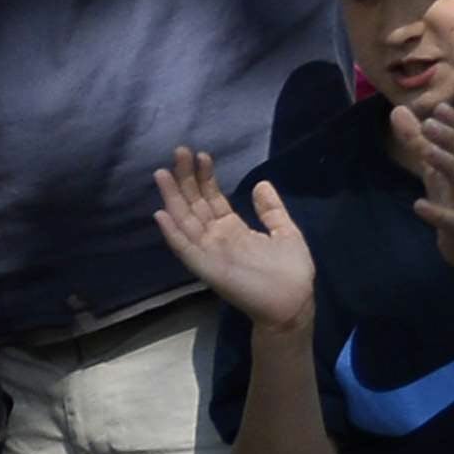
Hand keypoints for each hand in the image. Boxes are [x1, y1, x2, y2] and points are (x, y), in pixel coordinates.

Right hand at [152, 149, 319, 332]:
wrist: (292, 303)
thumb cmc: (291, 272)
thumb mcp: (286, 232)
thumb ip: (271, 210)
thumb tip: (260, 184)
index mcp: (232, 230)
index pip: (212, 199)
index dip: (205, 178)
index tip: (201, 155)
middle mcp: (216, 239)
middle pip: (194, 205)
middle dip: (186, 179)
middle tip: (179, 151)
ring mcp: (209, 253)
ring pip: (185, 221)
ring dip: (173, 198)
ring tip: (163, 173)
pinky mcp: (207, 268)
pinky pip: (185, 248)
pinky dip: (172, 233)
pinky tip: (161, 213)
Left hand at [383, 101, 453, 270]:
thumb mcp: (435, 171)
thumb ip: (417, 143)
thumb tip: (397, 110)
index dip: (452, 121)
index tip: (439, 104)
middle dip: (448, 136)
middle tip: (429, 122)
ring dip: (446, 163)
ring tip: (427, 151)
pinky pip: (451, 220)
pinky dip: (436, 213)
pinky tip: (418, 205)